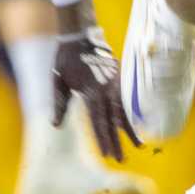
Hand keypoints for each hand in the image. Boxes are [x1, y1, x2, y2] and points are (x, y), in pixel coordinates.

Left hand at [51, 24, 138, 162]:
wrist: (80, 34)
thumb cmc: (66, 58)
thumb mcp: (57, 81)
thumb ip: (58, 103)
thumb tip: (55, 125)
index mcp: (89, 92)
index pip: (97, 121)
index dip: (102, 139)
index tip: (106, 155)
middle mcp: (105, 89)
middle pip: (112, 121)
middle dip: (117, 141)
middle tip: (121, 159)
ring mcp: (115, 83)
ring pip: (123, 111)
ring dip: (129, 130)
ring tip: (138, 146)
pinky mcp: (119, 77)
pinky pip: (126, 99)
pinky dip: (131, 114)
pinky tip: (136, 124)